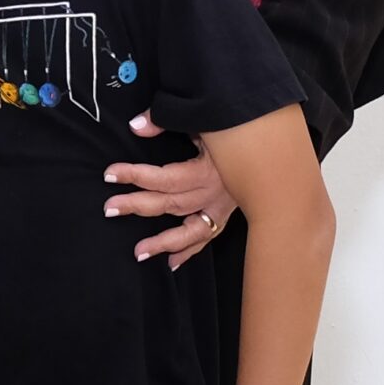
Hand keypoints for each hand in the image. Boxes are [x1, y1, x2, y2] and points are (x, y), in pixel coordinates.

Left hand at [106, 114, 235, 269]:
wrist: (274, 151)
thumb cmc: (236, 130)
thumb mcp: (204, 120)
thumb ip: (168, 121)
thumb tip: (136, 126)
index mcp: (207, 170)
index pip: (164, 178)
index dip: (135, 175)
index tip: (110, 173)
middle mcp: (214, 194)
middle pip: (170, 203)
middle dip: (137, 206)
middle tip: (109, 208)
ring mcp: (222, 209)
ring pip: (189, 231)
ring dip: (162, 242)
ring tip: (137, 251)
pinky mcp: (226, 216)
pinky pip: (206, 238)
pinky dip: (189, 252)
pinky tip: (171, 263)